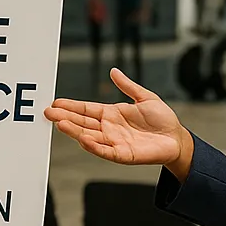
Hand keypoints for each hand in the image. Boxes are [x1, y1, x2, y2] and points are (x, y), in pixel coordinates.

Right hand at [44, 68, 194, 177]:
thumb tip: (114, 71)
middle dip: (65, 117)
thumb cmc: (163, 120)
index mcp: (112, 114)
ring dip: (74, 131)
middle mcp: (110, 129)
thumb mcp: (145, 97)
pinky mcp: (123, 154)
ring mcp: (115, 142)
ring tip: (60, 124)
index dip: (72, 106)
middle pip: (83, 123)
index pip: (87, 110)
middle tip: (48, 113)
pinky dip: (94, 146)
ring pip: (89, 136)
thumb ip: (128, 86)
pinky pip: (105, 151)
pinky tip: (82, 139)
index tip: (56, 103)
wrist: (177, 138)